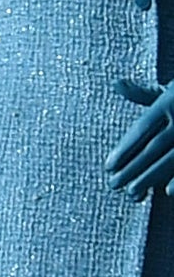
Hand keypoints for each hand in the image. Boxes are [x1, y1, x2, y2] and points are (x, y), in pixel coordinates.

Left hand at [107, 78, 173, 198]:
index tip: (108, 166)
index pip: (143, 128)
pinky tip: (166, 192)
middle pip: (153, 147)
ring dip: (150, 177)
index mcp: (169, 102)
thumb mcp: (169, 92)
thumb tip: (116, 84)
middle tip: (113, 184)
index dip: (125, 148)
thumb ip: (143, 94)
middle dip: (132, 168)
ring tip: (132, 192)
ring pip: (170, 160)